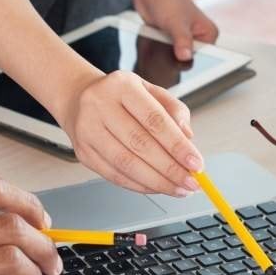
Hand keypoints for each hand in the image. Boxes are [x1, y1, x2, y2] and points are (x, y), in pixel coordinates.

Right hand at [60, 69, 203, 196]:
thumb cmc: (121, 96)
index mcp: (122, 85)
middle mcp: (100, 105)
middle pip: (140, 144)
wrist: (79, 98)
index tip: (196, 164)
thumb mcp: (150, 91)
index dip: (177, 145)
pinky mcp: (83, 152)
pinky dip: (139, 186)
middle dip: (170, 169)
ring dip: (157, 182)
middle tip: (191, 182)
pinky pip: (114, 175)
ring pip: (126, 164)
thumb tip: (188, 138)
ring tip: (178, 188)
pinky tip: (157, 187)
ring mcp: (87, 130)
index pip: (154, 120)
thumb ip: (174, 110)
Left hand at [131, 0, 217, 61]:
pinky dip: (159, 52)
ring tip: (158, 44)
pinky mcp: (171, 39)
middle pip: (189, 61)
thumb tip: (185, 57)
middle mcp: (199, 38)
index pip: (205, 59)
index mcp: (209, 34)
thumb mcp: (175, 22)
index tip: (178, 59)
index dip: (191, 62)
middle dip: (175, 59)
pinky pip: (165, 54)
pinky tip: (153, 45)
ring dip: (165, 56)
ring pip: (175, 59)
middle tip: (165, 49)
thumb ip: (182, 41)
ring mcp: (185, 39)